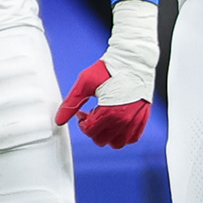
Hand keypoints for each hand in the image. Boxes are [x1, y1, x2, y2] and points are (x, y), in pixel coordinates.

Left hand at [57, 0, 157, 149]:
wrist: (133, 59)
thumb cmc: (110, 68)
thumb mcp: (85, 83)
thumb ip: (71, 103)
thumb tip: (59, 120)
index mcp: (109, 112)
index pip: (90, 131)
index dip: (82, 123)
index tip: (82, 113)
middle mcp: (124, 119)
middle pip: (102, 140)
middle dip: (93, 130)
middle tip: (92, 116)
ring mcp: (135, 120)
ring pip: (118, 143)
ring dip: (108, 136)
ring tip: (105, 121)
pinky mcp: (143, 117)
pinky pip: (133, 138)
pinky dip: (124, 135)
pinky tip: (118, 123)